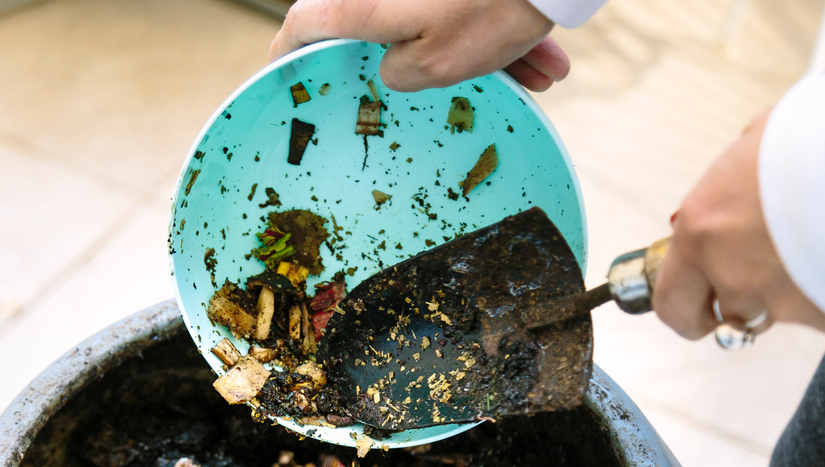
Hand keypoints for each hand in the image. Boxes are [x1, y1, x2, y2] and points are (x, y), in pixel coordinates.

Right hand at [268, 0, 570, 92]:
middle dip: (417, 63)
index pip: (300, 28)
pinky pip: (462, 7)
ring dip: (478, 50)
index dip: (288, 57)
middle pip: (377, 29)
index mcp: (358, 5)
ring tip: (525, 77)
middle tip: (430, 95)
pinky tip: (542, 60)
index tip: (286, 79)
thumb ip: (398, 76)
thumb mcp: (434, 65)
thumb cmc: (485, 6)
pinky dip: (498, 28)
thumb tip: (394, 69)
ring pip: (434, 20)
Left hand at [653, 110, 824, 338]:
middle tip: (772, 270)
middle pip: (730, 315)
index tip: (699, 308)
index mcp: (701, 230)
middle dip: (746, 301)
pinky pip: (821, 311)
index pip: (671, 304)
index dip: (687, 311)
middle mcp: (734, 272)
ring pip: (785, 311)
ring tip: (819, 241)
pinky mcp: (823, 311)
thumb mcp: (759, 146)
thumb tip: (735, 190)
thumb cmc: (816, 135)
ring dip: (798, 289)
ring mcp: (784, 299)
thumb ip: (735, 186)